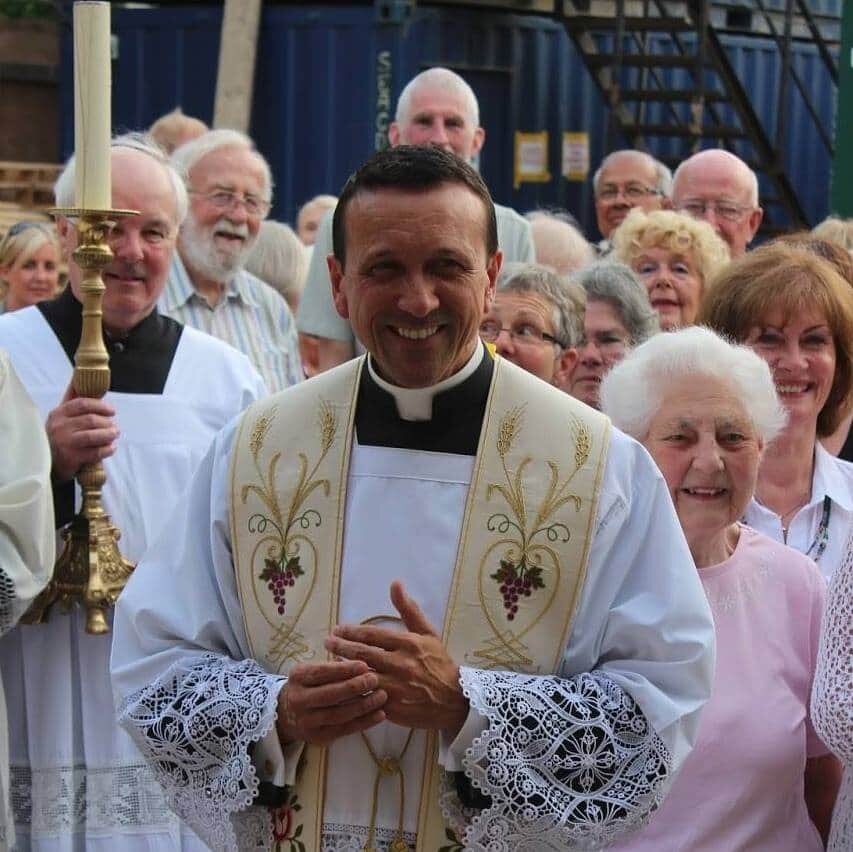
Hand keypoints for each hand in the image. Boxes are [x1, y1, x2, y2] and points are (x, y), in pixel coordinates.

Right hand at [46, 383, 117, 480]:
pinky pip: (94, 452)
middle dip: (107, 423)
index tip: (112, 411)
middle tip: (115, 427)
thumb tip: (79, 374)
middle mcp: (60, 426)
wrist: (47, 461)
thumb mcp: (62, 414)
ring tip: (114, 435)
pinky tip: (111, 448)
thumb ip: (73, 397)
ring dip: (109, 435)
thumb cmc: (60, 433)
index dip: (101, 406)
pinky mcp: (71, 457)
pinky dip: (107, 449)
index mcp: (59, 413)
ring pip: (93, 436)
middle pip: (91, 420)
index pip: (83, 403)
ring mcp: (65, 442)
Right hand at [277, 659, 386, 746]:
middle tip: (375, 679)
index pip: (321, 672)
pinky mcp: (318, 738)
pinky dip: (364, 722)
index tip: (364, 665)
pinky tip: (380, 714)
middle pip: (330, 695)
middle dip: (355, 687)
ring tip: (382, 695)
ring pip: (339, 714)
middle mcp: (299, 700)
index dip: (344, 669)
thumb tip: (362, 658)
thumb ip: (333, 665)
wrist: (286, 713)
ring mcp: (307, 722)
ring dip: (363, 705)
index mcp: (298, 677)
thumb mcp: (313, 669)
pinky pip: (344, 730)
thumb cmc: (309, 684)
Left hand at [325, 581, 468, 736]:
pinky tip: (341, 687)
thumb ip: (409, 609)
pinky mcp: (392, 707)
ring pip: (361, 677)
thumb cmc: (438, 663)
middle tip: (327, 642)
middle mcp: (401, 664)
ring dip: (343, 670)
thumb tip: (395, 584)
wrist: (454, 700)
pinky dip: (353, 692)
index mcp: (408, 644)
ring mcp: (396, 687)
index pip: (372, 635)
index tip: (337, 629)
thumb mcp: (428, 633)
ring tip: (329, 663)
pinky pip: (367, 698)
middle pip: (362, 654)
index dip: (351, 632)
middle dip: (341, 647)